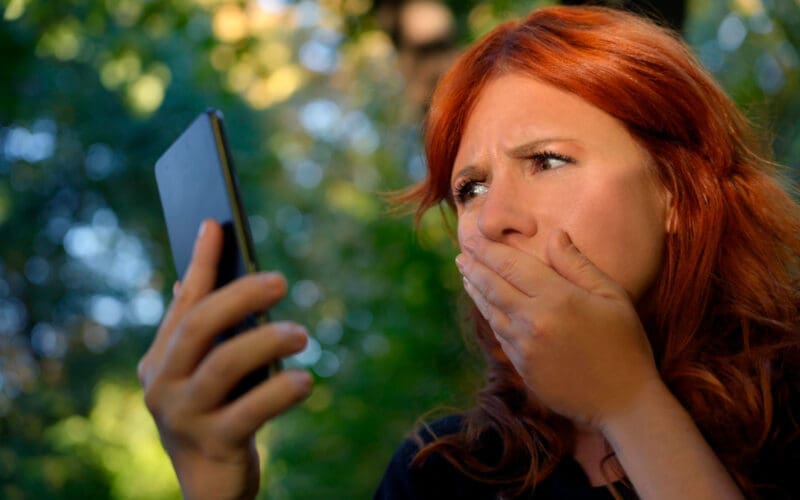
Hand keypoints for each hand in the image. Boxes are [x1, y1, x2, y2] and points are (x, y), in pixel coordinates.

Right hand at [138, 219, 312, 499]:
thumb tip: (191, 277)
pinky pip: (248, 412)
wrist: (210, 488)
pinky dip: (279, 392)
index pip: (185, 303)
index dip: (201, 263)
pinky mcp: (212, 446)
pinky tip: (306, 381)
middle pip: (198, 327)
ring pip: (222, 366)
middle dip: (238, 296)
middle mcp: (163, 385)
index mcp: (161, 360)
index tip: (216, 223)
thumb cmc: (216, 418)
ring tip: (302, 332)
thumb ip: (203, 333)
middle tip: (280, 280)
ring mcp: (183, 417)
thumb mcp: (207, 374)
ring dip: (266, 342)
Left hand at [456, 230, 659, 427]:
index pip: (510, 266)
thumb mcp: (611, 296)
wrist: (624, 402)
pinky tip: (488, 308)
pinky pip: (501, 336)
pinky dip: (491, 317)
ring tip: (467, 276)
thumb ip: (577, 264)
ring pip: (491, 313)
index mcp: (556, 298)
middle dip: (474, 268)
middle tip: (461, 255)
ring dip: (476, 292)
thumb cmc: (624, 344)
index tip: (472, 240)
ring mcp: (524, 348)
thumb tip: (555, 236)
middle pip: (492, 287)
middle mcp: (532, 322)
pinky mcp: (522, 368)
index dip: (487, 251)